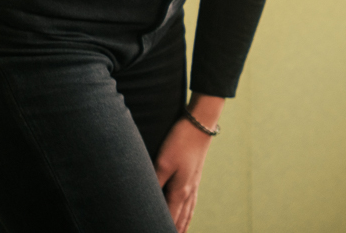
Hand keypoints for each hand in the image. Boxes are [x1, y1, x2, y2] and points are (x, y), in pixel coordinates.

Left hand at [154, 94, 221, 232]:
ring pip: (188, 212)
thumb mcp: (162, 163)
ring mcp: (194, 183)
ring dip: (182, 226)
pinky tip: (188, 212)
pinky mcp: (195, 175)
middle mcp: (189, 191)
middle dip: (174, 232)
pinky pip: (192, 202)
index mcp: (180, 191)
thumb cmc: (180, 141)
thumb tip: (144, 204)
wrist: (201, 123)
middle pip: (180, 220)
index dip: (160, 229)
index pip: (168, 220)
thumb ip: (154, 184)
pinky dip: (189, 213)